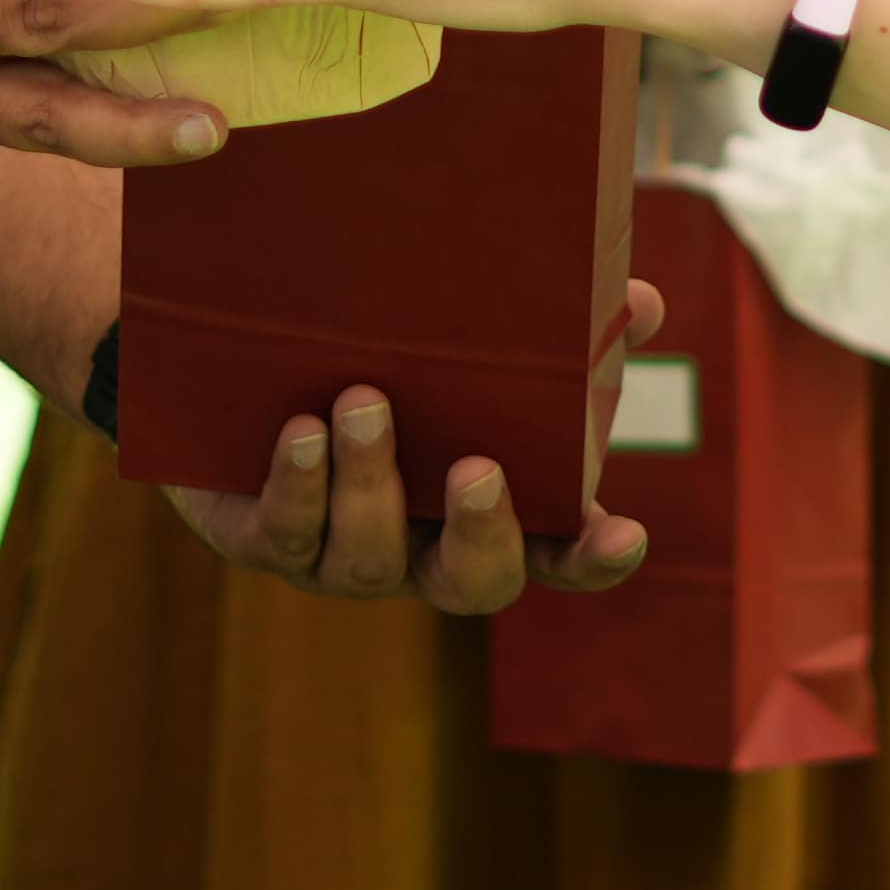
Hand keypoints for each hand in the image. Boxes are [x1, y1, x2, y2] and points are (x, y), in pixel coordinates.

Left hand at [151, 278, 669, 610]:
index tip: (625, 533)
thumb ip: (563, 328)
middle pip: (474, 586)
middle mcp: (422, 551)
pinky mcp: (263, 539)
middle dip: (481, 536)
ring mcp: (341, 557)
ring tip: (364, 402)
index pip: (559, 557)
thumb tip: (647, 302)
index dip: (592, 559)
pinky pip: (285, 535)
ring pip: (368, 559)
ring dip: (371, 484)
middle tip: (478, 470)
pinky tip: (300, 431)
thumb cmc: (388, 360)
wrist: (242, 367)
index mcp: (487, 511)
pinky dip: (297, 485)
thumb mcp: (472, 342)